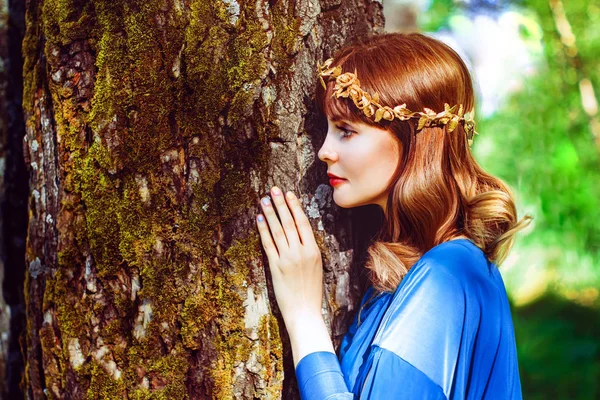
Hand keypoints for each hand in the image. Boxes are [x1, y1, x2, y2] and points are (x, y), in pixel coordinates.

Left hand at [255, 186, 323, 325]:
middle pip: (289, 223)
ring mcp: (287, 259)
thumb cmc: (311, 292)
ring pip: (277, 230)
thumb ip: (308, 250)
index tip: (289, 194)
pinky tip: (258, 219)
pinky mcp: (275, 267)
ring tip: (264, 199)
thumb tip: (300, 235)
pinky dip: (262, 231)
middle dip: (280, 204)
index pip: (303, 223)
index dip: (295, 207)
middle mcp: (300, 252)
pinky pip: (268, 245)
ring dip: (270, 213)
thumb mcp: (316, 267)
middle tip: (274, 189)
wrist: (304, 312)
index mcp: (313, 251)